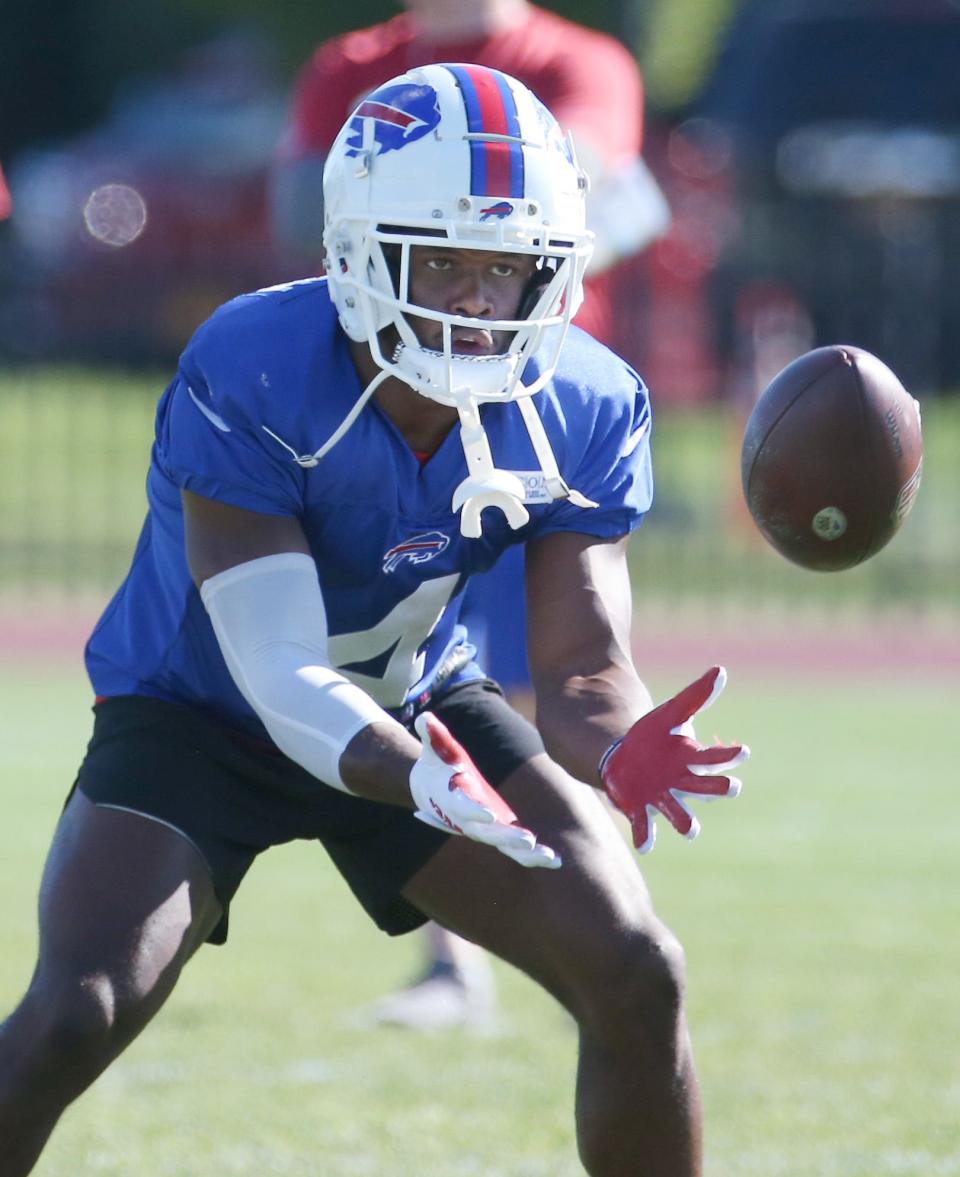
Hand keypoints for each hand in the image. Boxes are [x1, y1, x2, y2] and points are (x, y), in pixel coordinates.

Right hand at [410, 712, 560, 868]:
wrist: (431, 788)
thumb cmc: (437, 764)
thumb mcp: (434, 748)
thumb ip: (432, 735)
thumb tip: (424, 717)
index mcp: (453, 800)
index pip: (463, 808)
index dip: (474, 811)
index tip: (489, 815)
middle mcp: (468, 820)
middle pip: (488, 833)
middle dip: (507, 837)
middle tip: (527, 840)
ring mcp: (483, 828)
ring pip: (505, 846)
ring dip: (527, 854)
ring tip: (552, 858)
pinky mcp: (496, 831)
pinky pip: (515, 847)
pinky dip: (533, 854)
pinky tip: (556, 859)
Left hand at [600, 666, 748, 853]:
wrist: (622, 755)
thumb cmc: (652, 736)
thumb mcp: (671, 712)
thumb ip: (695, 695)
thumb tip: (721, 670)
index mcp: (692, 759)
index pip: (717, 758)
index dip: (730, 756)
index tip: (743, 750)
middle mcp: (683, 783)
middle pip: (707, 788)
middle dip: (719, 790)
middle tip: (732, 788)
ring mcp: (662, 798)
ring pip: (680, 815)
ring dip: (686, 822)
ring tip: (692, 829)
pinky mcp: (639, 808)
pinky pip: (645, 826)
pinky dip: (646, 836)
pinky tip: (645, 845)